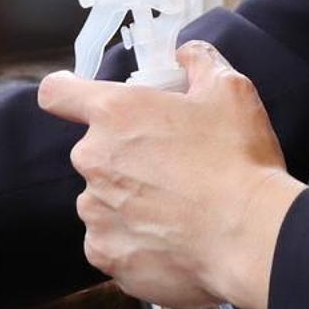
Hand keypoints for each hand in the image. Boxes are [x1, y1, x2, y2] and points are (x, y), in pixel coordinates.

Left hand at [37, 42, 302, 308]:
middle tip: (169, 167)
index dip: (67, 94)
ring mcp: (95, 212)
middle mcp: (92, 160)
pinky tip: (170, 240)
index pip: (57, 93)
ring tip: (176, 210)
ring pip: (102, 200)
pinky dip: (133, 242)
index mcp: (114, 113)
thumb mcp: (229, 91)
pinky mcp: (106, 254)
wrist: (251, 238)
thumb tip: (185, 54)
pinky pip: (110, 242)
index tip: (80, 102)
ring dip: (128, 201)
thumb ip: (199, 62)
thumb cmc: (238, 160)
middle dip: (124, 156)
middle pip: (94, 152)